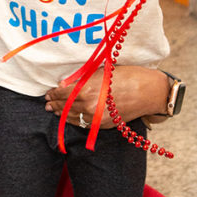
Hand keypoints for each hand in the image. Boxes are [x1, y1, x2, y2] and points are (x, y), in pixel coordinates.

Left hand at [45, 66, 169, 127]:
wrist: (149, 92)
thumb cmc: (127, 76)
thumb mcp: (101, 72)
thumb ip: (81, 79)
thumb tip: (64, 84)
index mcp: (87, 90)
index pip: (62, 93)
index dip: (53, 93)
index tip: (48, 92)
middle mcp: (89, 106)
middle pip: (65, 107)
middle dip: (54, 104)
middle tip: (47, 103)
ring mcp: (97, 118)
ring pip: (73, 118)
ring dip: (62, 114)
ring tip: (54, 111)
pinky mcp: (104, 124)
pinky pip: (84, 124)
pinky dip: (75, 121)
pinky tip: (70, 117)